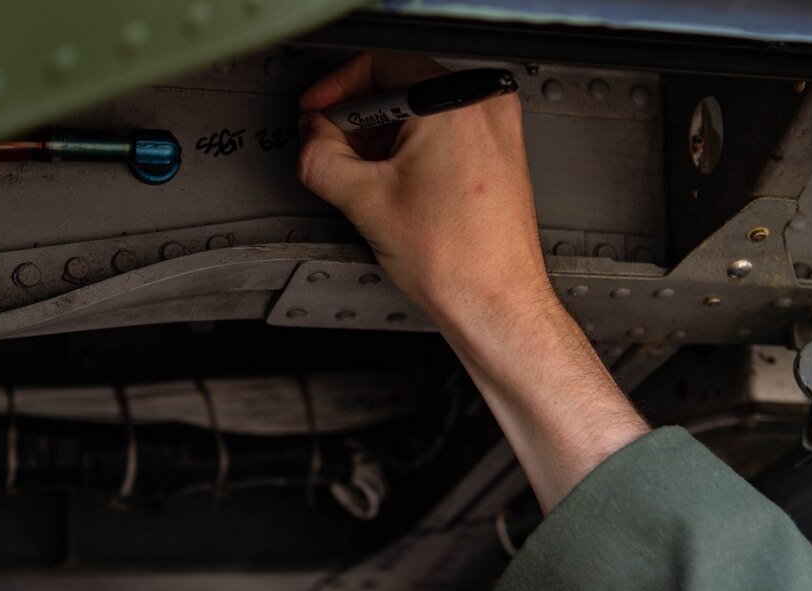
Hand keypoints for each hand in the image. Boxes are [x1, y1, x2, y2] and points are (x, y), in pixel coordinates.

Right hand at [297, 52, 551, 326]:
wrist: (497, 303)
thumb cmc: (457, 261)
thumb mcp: (364, 200)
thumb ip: (320, 156)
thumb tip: (310, 136)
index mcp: (453, 103)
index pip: (378, 67)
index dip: (333, 91)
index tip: (315, 112)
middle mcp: (484, 106)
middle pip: (399, 88)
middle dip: (357, 122)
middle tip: (333, 152)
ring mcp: (498, 129)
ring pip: (420, 115)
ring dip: (382, 141)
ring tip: (369, 183)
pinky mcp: (500, 154)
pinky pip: (444, 135)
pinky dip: (412, 152)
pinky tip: (399, 189)